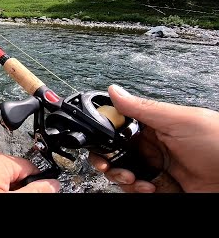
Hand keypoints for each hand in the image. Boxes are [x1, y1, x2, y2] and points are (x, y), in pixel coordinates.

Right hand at [89, 84, 218, 192]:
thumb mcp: (182, 121)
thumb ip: (145, 108)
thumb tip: (115, 91)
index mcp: (155, 125)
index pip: (119, 125)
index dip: (105, 132)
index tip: (98, 139)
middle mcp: (153, 147)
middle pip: (115, 152)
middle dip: (107, 159)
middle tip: (109, 165)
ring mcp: (157, 169)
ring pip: (122, 172)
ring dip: (121, 176)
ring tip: (136, 179)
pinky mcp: (161, 188)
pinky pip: (136, 189)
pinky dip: (135, 190)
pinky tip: (148, 187)